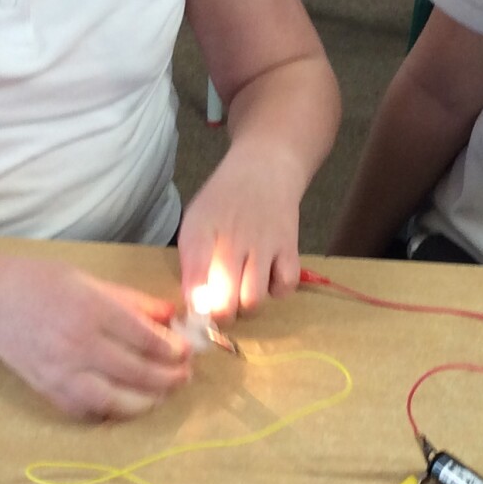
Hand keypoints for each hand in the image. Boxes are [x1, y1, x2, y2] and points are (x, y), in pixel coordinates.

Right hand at [0, 258, 189, 420]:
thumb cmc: (41, 283)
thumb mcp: (91, 281)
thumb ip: (133, 301)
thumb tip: (172, 316)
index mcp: (91, 310)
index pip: (146, 338)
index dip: (173, 349)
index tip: (187, 350)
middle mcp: (78, 345)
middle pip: (138, 372)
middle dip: (169, 377)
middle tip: (183, 374)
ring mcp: (62, 373)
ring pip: (117, 401)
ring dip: (147, 401)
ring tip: (162, 393)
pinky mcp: (49, 392)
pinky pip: (89, 412)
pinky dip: (112, 411)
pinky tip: (126, 402)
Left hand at [178, 149, 304, 315]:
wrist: (264, 168)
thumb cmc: (224, 200)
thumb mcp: (196, 221)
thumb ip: (192, 262)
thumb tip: (195, 304)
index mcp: (200, 233)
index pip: (193, 279)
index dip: (194, 305)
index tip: (196, 312)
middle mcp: (232, 241)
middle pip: (225, 302)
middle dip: (220, 315)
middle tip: (220, 308)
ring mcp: (264, 245)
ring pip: (254, 300)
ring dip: (247, 306)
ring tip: (243, 294)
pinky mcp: (290, 247)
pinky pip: (286, 286)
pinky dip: (277, 291)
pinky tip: (268, 279)